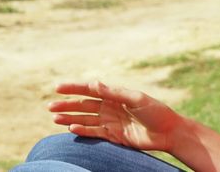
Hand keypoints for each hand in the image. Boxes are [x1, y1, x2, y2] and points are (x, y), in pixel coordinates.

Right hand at [49, 81, 181, 152]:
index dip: (73, 88)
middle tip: (50, 106)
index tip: (58, 88)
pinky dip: (83, 130)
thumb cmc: (156, 111)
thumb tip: (95, 84)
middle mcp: (111, 107)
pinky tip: (71, 128)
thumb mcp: (136, 98)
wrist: (169, 132)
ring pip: (86, 119)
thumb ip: (115, 92)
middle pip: (84, 105)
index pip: (90, 90)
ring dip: (70, 118)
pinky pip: (94, 133)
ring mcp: (111, 122)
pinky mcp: (114, 136)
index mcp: (115, 95)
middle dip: (67, 105)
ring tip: (55, 117)